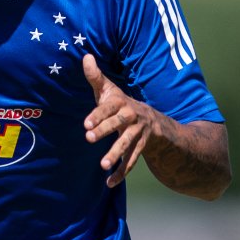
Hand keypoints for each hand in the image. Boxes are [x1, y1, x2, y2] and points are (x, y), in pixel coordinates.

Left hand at [82, 54, 155, 187]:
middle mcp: (132, 116)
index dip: (97, 115)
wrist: (154, 121)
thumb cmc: (121, 105)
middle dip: (104, 131)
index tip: (85, 124)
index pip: (108, 107)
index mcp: (121, 102)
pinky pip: (132, 161)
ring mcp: (138, 133)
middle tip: (88, 138)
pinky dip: (122, 173)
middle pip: (117, 124)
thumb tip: (85, 56)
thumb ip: (96, 77)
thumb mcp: (110, 91)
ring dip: (116, 155)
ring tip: (103, 165)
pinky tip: (110, 183)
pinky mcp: (141, 147)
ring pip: (128, 144)